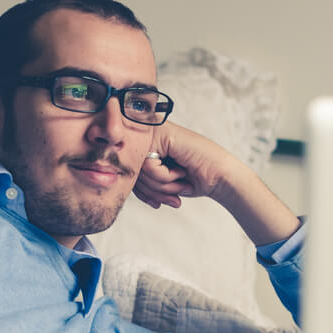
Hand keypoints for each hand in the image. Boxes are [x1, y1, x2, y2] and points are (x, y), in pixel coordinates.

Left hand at [134, 122, 300, 246]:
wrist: (220, 178)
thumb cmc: (192, 180)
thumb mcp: (158, 183)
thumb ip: (137, 180)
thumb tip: (112, 180)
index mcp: (145, 145)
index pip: (127, 173)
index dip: (143, 193)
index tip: (159, 201)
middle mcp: (147, 135)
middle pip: (131, 172)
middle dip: (154, 191)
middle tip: (175, 191)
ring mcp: (154, 131)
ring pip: (139, 171)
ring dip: (162, 186)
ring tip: (180, 180)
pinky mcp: (162, 133)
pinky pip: (148, 166)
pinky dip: (166, 178)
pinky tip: (182, 172)